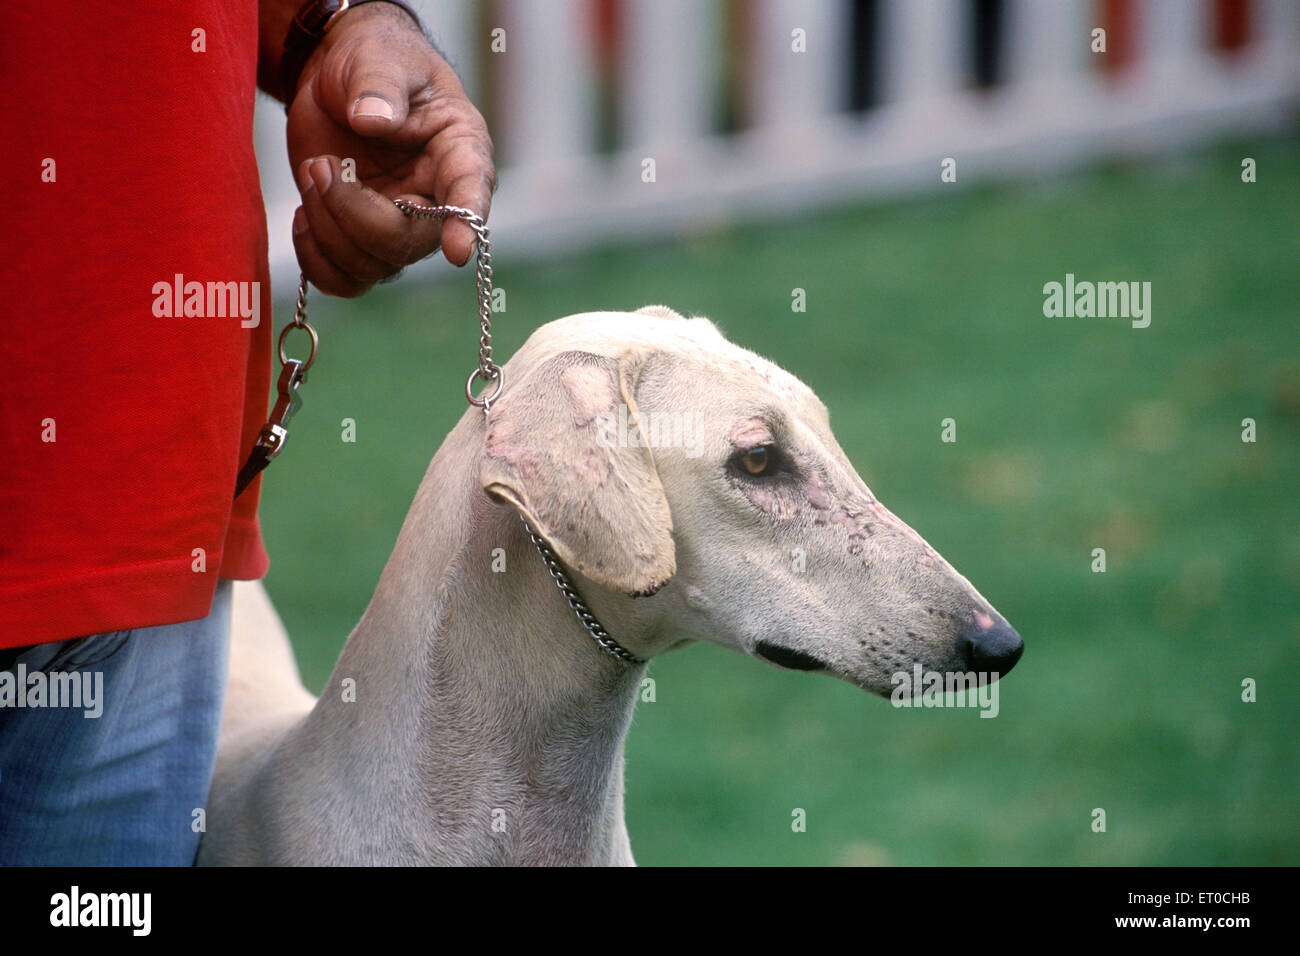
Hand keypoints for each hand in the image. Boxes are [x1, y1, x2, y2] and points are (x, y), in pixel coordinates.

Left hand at [286, 3, 495, 295]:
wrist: (337, 81)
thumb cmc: (375, 62)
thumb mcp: (379, 58)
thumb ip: (381, 85)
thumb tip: (374, 120)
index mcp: (459, 152)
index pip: (470, 193)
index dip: (464, 224)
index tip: (457, 251)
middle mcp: (435, 202)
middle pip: (407, 243)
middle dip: (353, 213)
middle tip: (321, 165)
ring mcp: (397, 228)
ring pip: (370, 266)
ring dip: (327, 227)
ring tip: (313, 169)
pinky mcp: (359, 241)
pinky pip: (342, 280)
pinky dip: (314, 258)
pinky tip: (304, 214)